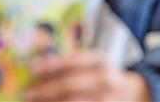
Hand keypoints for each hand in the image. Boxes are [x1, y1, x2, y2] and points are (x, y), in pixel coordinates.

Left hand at [24, 51, 149, 101]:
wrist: (132, 94)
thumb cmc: (102, 77)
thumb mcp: (92, 64)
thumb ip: (70, 64)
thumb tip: (36, 68)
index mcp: (100, 61)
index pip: (73, 61)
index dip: (52, 64)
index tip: (32, 68)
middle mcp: (105, 80)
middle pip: (70, 85)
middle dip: (46, 90)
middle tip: (27, 94)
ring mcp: (106, 99)